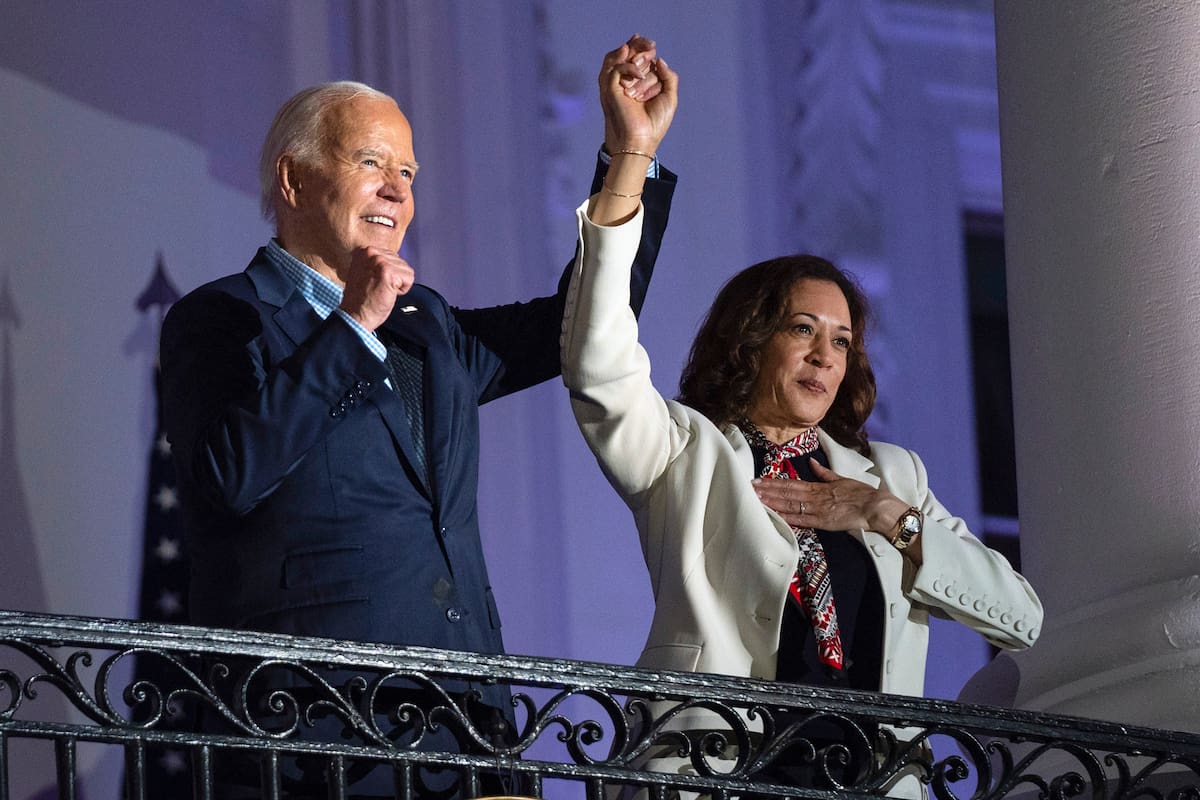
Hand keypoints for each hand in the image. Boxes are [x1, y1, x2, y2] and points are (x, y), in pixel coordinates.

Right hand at [338, 246, 414, 330]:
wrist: (355, 316)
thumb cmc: (362, 300)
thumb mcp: (366, 272)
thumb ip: (377, 263)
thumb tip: (395, 260)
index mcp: (363, 251)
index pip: (392, 257)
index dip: (388, 274)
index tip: (374, 283)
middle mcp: (370, 252)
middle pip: (400, 262)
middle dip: (394, 278)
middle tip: (378, 288)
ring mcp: (379, 261)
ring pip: (406, 270)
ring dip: (398, 284)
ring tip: (381, 290)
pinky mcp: (388, 272)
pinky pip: (409, 279)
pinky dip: (402, 290)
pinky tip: (387, 293)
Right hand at [600, 34, 677, 154]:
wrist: (642, 140)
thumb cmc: (655, 123)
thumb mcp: (670, 97)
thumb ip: (669, 77)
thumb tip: (659, 59)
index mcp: (640, 84)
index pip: (640, 59)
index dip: (645, 50)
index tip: (652, 47)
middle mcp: (627, 83)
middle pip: (628, 55)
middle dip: (639, 47)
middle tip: (650, 46)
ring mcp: (618, 86)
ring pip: (619, 59)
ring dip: (633, 54)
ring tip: (644, 55)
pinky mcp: (611, 90)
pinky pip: (616, 69)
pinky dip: (628, 67)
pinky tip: (639, 73)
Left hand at [753, 459, 910, 535]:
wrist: (875, 507)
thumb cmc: (861, 494)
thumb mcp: (841, 479)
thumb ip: (824, 473)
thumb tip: (812, 463)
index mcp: (819, 486)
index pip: (791, 483)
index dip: (773, 482)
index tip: (758, 481)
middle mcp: (814, 497)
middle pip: (786, 492)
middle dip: (767, 491)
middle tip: (749, 489)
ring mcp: (817, 509)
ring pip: (790, 504)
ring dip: (772, 502)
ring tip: (756, 500)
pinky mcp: (822, 522)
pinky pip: (801, 520)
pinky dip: (787, 518)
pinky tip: (774, 516)